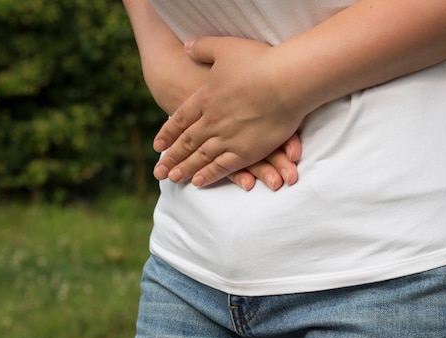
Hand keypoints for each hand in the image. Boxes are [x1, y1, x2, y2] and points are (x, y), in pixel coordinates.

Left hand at [152, 36, 307, 186]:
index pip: (180, 120)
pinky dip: (209, 175)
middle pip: (187, 142)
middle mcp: (211, 120)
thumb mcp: (224, 46)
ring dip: (185, 169)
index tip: (158, 145)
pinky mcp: (246, 151)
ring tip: (173, 179)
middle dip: (172, 158)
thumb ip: (203, 47)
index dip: (168, 133)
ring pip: (200, 157)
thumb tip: (186, 47)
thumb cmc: (259, 61)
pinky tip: (198, 182)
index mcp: (205, 98)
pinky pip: (222, 167)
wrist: (287, 80)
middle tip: (159, 171)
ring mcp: (227, 138)